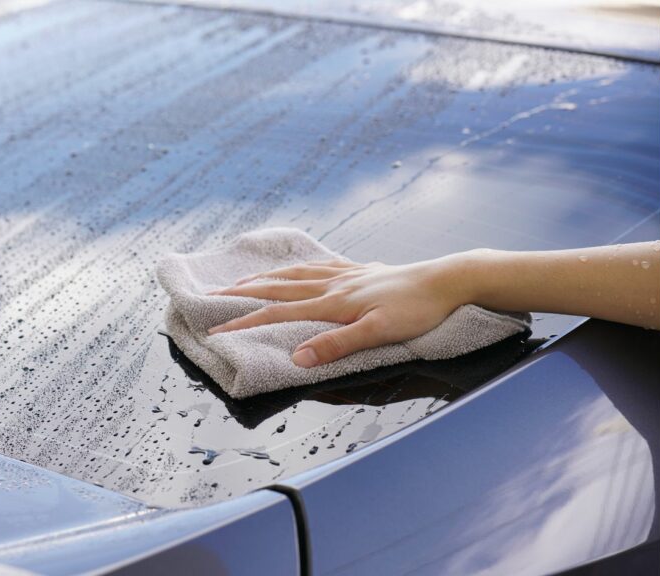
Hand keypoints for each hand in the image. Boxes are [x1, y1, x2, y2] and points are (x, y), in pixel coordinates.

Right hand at [207, 257, 467, 367]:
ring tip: (242, 280)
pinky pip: (319, 266)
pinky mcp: (361, 271)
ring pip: (295, 274)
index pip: (279, 313)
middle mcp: (334, 285)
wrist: (447, 279)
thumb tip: (296, 357)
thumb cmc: (417, 310)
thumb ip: (336, 345)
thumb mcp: (378, 332)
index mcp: (334, 302)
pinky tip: (296, 269)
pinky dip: (298, 268)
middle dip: (243, 293)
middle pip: (278, 287)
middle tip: (212, 297)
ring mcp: (347, 275)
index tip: (217, 329)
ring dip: (265, 278)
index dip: (246, 321)